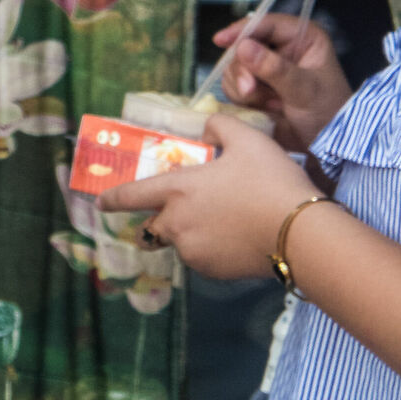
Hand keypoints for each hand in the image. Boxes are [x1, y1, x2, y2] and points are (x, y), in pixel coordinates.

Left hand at [98, 111, 315, 280]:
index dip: (113, 199)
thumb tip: (207, 129)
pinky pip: (202, 258)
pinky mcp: (212, 272)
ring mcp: (193, 252)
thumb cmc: (269, 180)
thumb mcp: (248, 139)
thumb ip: (220, 127)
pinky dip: (212, 248)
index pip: (132, 196)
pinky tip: (238, 237)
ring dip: (190, 233)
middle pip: (153, 227)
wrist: (298, 232)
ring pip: (181, 242)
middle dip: (159, 220)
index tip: (102, 202)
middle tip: (184, 210)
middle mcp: (176, 224)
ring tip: (224, 221)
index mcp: (177, 190)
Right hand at [211, 11, 350, 153]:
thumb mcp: (305, 89)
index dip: (242, 30)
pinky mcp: (256, 88)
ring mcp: (267, 68)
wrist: (326, 144)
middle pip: (244, 46)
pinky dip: (242, 99)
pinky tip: (263, 109)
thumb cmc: (328, 112)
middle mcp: (282, 48)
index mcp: (302, 38)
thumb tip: (244, 47)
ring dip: (243, 87)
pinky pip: (234, 87)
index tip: (222, 39)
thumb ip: (276, 69)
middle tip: (250, 91)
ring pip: (235, 68)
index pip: (267, 24)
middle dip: (243, 70)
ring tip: (267, 104)